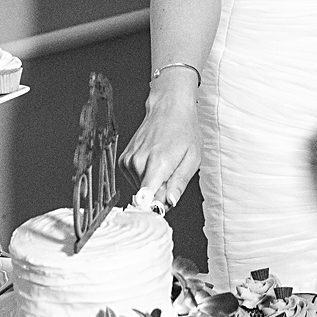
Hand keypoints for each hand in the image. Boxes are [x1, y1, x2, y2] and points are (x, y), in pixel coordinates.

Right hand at [122, 73, 200, 209]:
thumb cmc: (183, 130)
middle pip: (147, 196)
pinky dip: (147, 177)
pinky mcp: (123, 161)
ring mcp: (128, 161)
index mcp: (157, 163)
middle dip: (162, 193)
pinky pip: (136, 181)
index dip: (155, 208)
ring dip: (155, 184)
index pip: (144, 198)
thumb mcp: (192, 158)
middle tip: (173, 175)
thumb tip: (169, 202)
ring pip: (142, 189)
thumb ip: (179, 183)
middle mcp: (138, 163)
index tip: (162, 207)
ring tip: (165, 165)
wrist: (168, 108)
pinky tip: (155, 163)